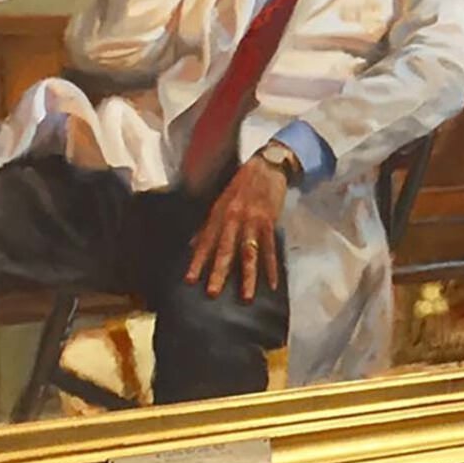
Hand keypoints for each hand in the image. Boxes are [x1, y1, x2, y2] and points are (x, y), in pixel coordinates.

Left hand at [185, 154, 288, 300]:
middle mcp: (233, 218)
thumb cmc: (242, 184)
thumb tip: (192, 245)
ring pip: (249, 252)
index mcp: (219, 214)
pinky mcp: (270, 222)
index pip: (205, 242)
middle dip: (219, 272)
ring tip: (247, 296)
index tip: (190, 281)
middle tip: (213, 293)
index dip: (197, 261)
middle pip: (225, 249)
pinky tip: (273, 283)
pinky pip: (271, 248)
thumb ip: (207, 226)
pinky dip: (272, 267)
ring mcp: (252, 221)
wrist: (266, 166)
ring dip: (248, 276)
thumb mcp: (220, 202)